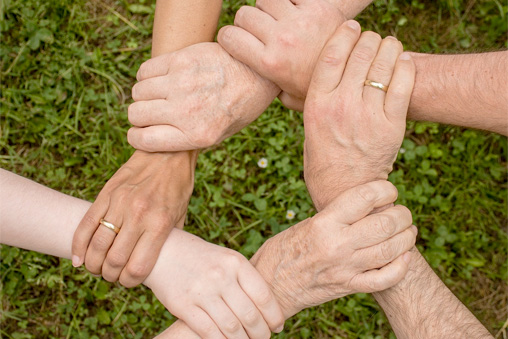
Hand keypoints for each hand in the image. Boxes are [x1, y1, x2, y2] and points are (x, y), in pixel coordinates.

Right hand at [72, 150, 196, 286]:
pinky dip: (78, 245)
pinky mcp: (106, 194)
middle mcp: (138, 215)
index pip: (137, 267)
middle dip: (110, 276)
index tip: (129, 281)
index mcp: (159, 224)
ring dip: (93, 264)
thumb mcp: (181, 215)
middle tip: (112, 276)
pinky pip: (86, 224)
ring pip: (96, 245)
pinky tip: (78, 258)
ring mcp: (119, 203)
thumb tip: (157, 263)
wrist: (167, 153)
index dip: (130, 282)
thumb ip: (168, 240)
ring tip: (97, 267)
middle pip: (114, 260)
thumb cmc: (177, 187)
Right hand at [127, 42, 279, 151]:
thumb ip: (187, 139)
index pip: (143, 140)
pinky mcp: (181, 60)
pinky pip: (145, 70)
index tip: (141, 132)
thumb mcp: (219, 135)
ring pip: (138, 91)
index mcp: (197, 135)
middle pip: (136, 114)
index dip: (137, 137)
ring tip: (160, 94)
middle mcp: (187, 111)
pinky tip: (162, 78)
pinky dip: (147, 76)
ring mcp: (182, 83)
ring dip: (144, 95)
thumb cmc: (238, 107)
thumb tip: (153, 139)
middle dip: (140, 116)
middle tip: (153, 112)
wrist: (258, 73)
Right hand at [144, 229, 283, 338]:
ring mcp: (202, 291)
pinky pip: (209, 332)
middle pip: (250, 315)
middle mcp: (220, 276)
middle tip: (263, 338)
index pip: (263, 295)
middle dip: (261, 333)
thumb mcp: (226, 259)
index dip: (274, 315)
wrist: (163, 251)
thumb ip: (244, 279)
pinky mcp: (183, 306)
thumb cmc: (202, 259)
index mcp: (235, 262)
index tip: (277, 326)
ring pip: (232, 328)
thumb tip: (268, 308)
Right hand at [218, 0, 345, 109]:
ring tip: (278, 20)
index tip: (236, 41)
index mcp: (269, 63)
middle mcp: (281, 39)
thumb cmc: (318, 88)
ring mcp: (299, 21)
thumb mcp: (288, 97)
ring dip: (268, 8)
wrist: (356, 73)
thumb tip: (251, 83)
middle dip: (248, 23)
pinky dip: (290, 1)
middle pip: (244, 14)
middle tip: (260, 32)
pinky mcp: (318, 6)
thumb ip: (267, 88)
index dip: (229, 37)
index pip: (229, 36)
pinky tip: (296, 13)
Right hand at [251, 181, 415, 317]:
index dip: (385, 189)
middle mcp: (337, 244)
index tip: (389, 190)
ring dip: (407, 237)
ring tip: (408, 231)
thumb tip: (368, 205)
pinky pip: (385, 279)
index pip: (365, 197)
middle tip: (403, 213)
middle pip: (385, 223)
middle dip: (402, 215)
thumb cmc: (285, 249)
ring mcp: (345, 268)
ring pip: (391, 250)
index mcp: (324, 223)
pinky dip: (401, 267)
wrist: (271, 285)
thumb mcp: (307, 224)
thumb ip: (336, 216)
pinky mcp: (348, 287)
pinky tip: (404, 257)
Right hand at [303, 21, 415, 209]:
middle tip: (372, 38)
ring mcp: (368, 115)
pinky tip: (403, 61)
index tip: (351, 27)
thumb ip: (310, 99)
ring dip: (389, 47)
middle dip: (369, 38)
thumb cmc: (323, 158)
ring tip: (390, 45)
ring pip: (383, 64)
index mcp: (317, 104)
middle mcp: (341, 106)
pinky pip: (403, 84)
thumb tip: (309, 75)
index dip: (344, 34)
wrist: (344, 190)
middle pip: (360, 54)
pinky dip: (405, 66)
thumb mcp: (308, 126)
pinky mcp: (391, 125)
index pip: (331, 55)